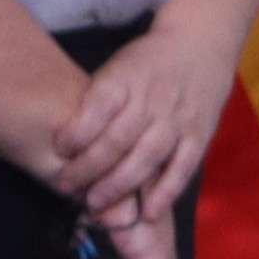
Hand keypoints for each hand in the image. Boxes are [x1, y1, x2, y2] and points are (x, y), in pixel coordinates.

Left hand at [54, 22, 237, 221]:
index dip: (75, 132)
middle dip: (88, 167)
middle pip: (118, 138)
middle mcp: (154, 98)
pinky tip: (147, 211)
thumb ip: (95, 102)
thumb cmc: (145, 64)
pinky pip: (183, 165)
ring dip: (120, 184)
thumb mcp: (115, 67)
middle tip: (66, 186)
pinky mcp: (200, 133)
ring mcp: (179, 117)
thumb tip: (65, 144)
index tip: (58, 148)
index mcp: (127, 78)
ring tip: (95, 203)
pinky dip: (166, 191)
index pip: (98, 108)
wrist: (199, 46)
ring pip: (148, 156)